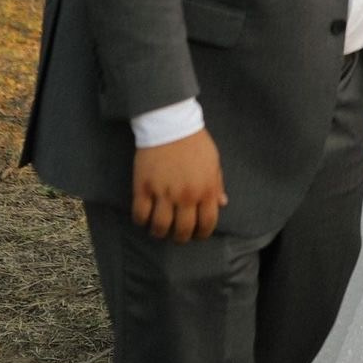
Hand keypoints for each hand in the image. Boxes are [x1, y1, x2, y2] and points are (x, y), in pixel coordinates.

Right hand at [132, 128, 227, 242]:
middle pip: (183, 230)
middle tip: (178, 235)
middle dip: (181, 237)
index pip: (207, 223)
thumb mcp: (213, 162)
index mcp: (206, 189)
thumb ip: (217, 185)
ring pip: (160, 227)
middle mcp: (186, 196)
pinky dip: (141, 221)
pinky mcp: (143, 188)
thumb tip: (222, 203)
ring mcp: (163, 193)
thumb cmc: (195, 143)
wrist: (170, 124)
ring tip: (160, 229)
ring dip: (160, 233)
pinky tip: (145, 218)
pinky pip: (140, 215)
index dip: (203, 233)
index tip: (198, 234)